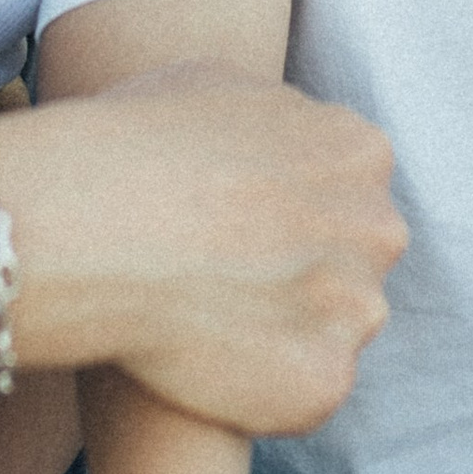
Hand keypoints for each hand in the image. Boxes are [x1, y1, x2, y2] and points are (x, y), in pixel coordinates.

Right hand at [0, 66, 405, 434]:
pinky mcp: (326, 381)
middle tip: (221, 276)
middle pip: (350, 261)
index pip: (346, 191)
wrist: (94, 226)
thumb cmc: (133, 144)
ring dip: (282, 329)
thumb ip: (272, 119)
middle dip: (298, 271)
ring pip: (332, 328)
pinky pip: (304, 389)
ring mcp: (358, 308)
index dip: (286, 212)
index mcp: (359, 151)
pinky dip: (263, 386)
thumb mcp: (216, 84)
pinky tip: (206, 363)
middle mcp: (378, 227)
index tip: (236, 226)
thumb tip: (276, 140)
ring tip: (206, 320)